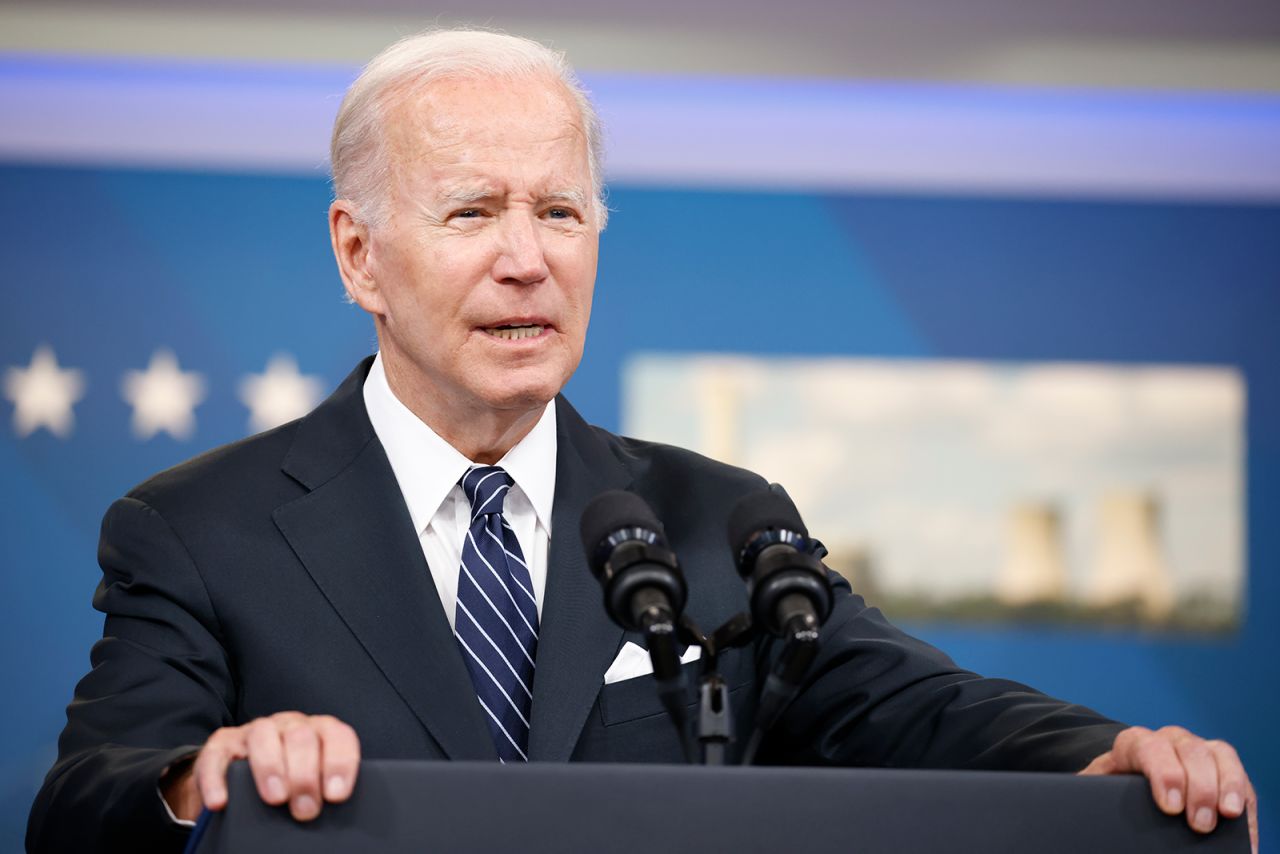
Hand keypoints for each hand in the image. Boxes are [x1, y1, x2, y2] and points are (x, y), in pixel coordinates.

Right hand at [161, 712, 360, 821]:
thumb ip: (323, 787)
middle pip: (301, 737)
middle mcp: (289, 724)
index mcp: (318, 731)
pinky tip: (221, 802)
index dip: (339, 763)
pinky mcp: (221, 745)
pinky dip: (217, 780)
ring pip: (263, 736)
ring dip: (270, 767)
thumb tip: (333, 814)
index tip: (335, 795)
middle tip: (306, 810)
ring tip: (276, 799)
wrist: (239, 774)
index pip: (337, 736)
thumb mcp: (312, 780)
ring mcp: (254, 732)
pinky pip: (216, 756)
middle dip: (305, 775)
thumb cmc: (288, 781)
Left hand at [1080, 725, 1255, 852]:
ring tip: (1227, 816)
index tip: (1169, 806)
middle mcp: (1169, 740)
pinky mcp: (1222, 767)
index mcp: (1134, 744)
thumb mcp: (1097, 791)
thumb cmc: (1109, 790)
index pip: (1148, 747)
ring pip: (1218, 755)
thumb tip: (1087, 813)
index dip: (1162, 773)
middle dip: (1197, 788)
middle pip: (1189, 752)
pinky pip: (1238, 774)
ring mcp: (1198, 750)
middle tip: (1199, 824)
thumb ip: (1094, 796)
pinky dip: (1242, 797)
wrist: (1124, 783)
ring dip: (1226, 785)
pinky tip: (1241, 822)